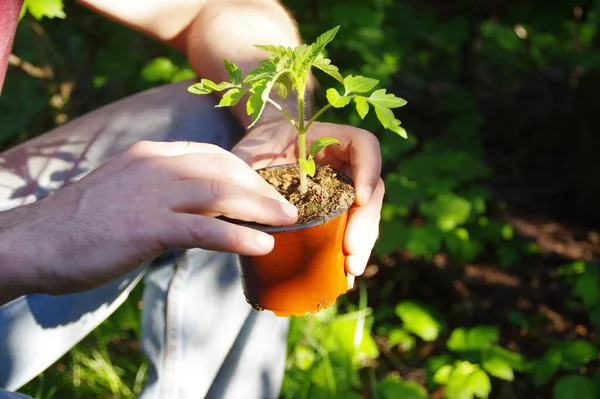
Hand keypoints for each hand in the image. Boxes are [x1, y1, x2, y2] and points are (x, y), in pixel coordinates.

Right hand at [0, 141, 296, 297]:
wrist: (36, 241)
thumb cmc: (83, 222)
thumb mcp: (129, 192)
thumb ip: (165, 194)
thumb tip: (201, 213)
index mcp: (152, 154)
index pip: (214, 155)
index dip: (247, 172)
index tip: (267, 190)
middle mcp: (157, 165)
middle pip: (225, 170)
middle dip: (262, 189)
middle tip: (288, 207)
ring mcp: (153, 194)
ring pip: (222, 194)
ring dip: (261, 208)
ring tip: (287, 222)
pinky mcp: (148, 226)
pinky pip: (205, 229)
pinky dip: (239, 236)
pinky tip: (262, 246)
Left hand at [232, 119, 383, 287]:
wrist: (255, 158)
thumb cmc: (254, 148)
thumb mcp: (248, 151)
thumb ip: (248, 167)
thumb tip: (254, 204)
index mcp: (328, 140)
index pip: (363, 145)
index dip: (368, 169)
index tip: (360, 198)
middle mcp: (343, 165)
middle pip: (370, 189)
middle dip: (365, 221)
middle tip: (352, 250)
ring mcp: (341, 191)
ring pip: (364, 214)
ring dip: (363, 242)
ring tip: (351, 269)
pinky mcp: (334, 213)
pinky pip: (350, 230)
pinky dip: (350, 251)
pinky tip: (344, 274)